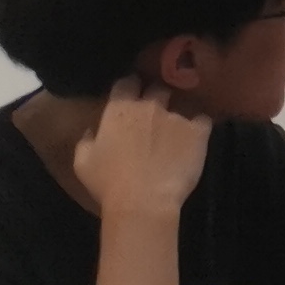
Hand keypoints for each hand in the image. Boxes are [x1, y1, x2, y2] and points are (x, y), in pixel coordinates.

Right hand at [74, 77, 210, 224]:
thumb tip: (93, 130)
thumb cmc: (108, 183)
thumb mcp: (83, 162)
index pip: (126, 82)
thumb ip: (87, 140)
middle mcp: (150, 106)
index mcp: (120, 110)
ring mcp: (177, 116)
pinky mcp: (199, 130)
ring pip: (181, 104)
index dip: (129, 87)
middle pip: (157, 89)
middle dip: (155, 97)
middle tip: (153, 113)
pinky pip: (202, 119)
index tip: (130, 95)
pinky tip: (194, 138)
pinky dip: (198, 126)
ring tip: (175, 128)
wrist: (143, 201)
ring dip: (177, 113)